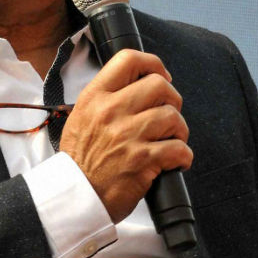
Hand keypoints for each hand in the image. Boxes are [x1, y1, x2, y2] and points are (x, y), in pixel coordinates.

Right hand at [59, 49, 192, 222]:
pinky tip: (175, 161)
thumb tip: (139, 84)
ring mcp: (127, 136)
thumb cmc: (81, 159)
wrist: (74, 197)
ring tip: (172, 140)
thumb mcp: (82, 117)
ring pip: (172, 115)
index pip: (128, 59)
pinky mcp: (142, 161)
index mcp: (95, 97)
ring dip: (179, 129)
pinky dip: (183, 156)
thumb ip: (107, 97)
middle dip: (172, 99)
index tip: (162, 77)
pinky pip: (179, 148)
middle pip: (159, 85)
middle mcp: (111, 112)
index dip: (153, 64)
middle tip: (168, 113)